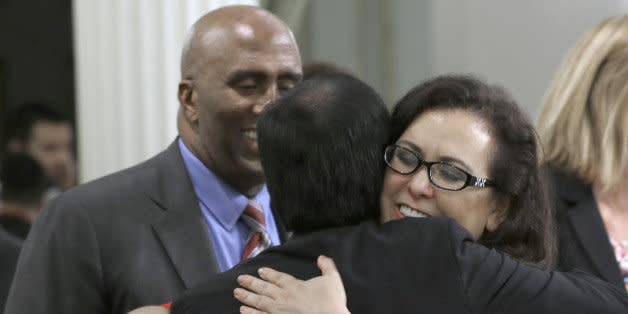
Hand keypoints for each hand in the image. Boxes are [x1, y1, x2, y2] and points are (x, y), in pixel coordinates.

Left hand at [234, 255, 349, 313]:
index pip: (277, 277)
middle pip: (263, 288)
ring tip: (237, 293)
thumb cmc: (332, 302)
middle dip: (250, 283)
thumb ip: (327, 266)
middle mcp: (284, 297)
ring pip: (259, 302)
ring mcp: (279, 311)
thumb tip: (322, 257)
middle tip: (240, 279)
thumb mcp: (332, 279)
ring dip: (247, 297)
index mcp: (295, 285)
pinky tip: (243, 311)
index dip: (268, 273)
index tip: (260, 271)